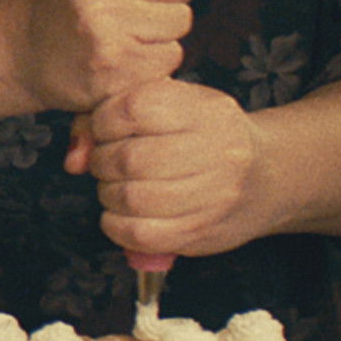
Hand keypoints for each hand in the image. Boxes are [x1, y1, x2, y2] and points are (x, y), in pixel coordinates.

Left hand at [67, 75, 268, 260]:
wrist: (266, 176)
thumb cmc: (204, 137)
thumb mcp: (173, 106)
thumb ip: (112, 115)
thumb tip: (74, 158)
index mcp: (204, 108)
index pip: (132, 108)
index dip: (103, 122)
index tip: (106, 131)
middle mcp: (216, 148)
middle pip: (128, 157)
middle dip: (102, 163)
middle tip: (107, 164)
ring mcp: (213, 194)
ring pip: (131, 198)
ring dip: (108, 194)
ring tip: (117, 188)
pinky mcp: (201, 231)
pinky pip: (140, 234)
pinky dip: (117, 225)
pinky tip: (123, 215)